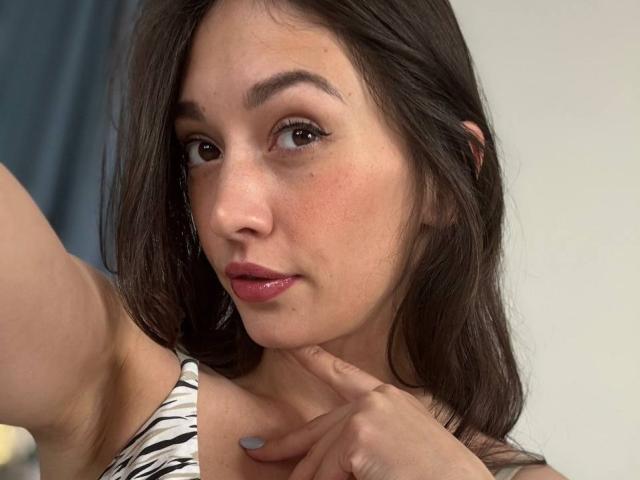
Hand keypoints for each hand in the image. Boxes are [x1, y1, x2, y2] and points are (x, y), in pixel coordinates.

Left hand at [240, 345, 493, 479]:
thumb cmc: (437, 476)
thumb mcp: (395, 449)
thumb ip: (358, 442)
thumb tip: (316, 460)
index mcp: (390, 400)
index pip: (342, 374)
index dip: (312, 358)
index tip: (290, 345)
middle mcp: (378, 398)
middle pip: (317, 430)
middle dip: (285, 448)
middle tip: (256, 452)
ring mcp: (369, 414)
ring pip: (318, 459)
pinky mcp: (361, 435)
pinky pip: (327, 474)